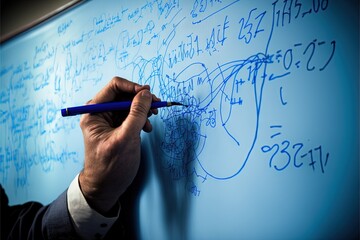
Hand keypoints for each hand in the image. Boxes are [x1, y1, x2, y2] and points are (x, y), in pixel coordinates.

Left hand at [78, 77, 157, 213]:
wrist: (107, 187)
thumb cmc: (111, 166)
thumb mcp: (126, 138)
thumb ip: (137, 114)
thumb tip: (146, 93)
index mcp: (94, 112)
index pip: (114, 87)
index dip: (133, 87)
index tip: (149, 94)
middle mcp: (100, 112)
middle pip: (124, 94)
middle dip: (141, 99)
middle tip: (156, 106)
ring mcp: (110, 120)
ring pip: (130, 104)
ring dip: (143, 109)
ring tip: (152, 119)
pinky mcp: (119, 127)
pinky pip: (132, 115)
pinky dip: (142, 119)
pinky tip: (147, 128)